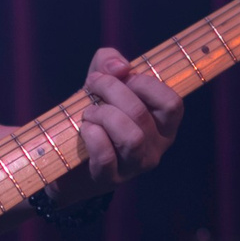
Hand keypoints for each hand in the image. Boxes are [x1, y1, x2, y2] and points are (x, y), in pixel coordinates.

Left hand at [49, 47, 182, 204]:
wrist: (67, 152)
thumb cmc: (95, 110)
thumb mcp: (102, 79)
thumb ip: (110, 61)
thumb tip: (120, 67)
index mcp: (164, 124)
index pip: (172, 103)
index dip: (145, 83)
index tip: (122, 76)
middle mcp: (156, 147)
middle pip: (141, 114)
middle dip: (111, 90)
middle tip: (93, 86)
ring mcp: (135, 166)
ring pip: (131, 137)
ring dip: (103, 115)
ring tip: (89, 113)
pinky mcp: (110, 179)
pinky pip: (106, 156)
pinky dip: (92, 136)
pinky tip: (85, 129)